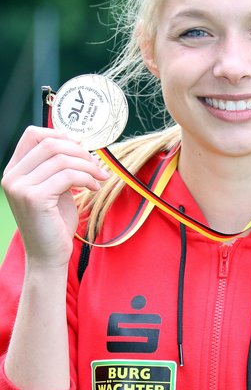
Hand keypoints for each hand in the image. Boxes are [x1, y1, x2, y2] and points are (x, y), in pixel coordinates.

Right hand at [1, 126, 108, 268]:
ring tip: (99, 179)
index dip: (60, 135)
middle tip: (96, 165)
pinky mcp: (35, 198)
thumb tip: (76, 141)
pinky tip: (94, 188)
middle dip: (80, 151)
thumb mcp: (54, 186)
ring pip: (62, 159)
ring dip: (88, 166)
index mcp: (14, 170)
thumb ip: (57, 165)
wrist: (48, 255)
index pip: (32, 134)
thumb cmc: (54, 221)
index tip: (80, 147)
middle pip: (50, 143)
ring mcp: (20, 187)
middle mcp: (12, 176)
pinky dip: (87, 178)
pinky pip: (68, 175)